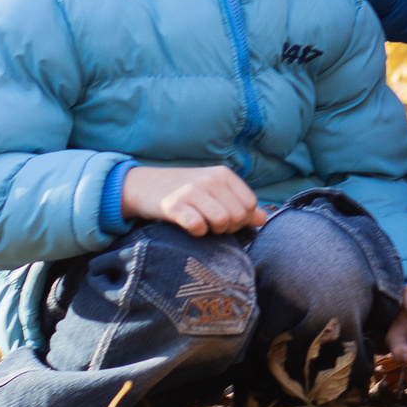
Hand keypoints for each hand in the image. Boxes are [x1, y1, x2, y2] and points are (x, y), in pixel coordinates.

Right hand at [122, 164, 261, 234]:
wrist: (143, 185)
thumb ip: (239, 204)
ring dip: (214, 231)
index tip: (228, 222)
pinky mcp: (173, 204)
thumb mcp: (214, 192)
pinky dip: (197, 232)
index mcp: (223, 174)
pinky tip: (190, 227)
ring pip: (221, 220)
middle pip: (238, 215)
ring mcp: (191, 190)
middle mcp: (210, 179)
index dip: (243, 219)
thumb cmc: (184, 192)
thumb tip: (263, 219)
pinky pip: (197, 225)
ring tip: (203, 226)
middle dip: (229, 228)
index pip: (250, 204)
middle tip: (213, 226)